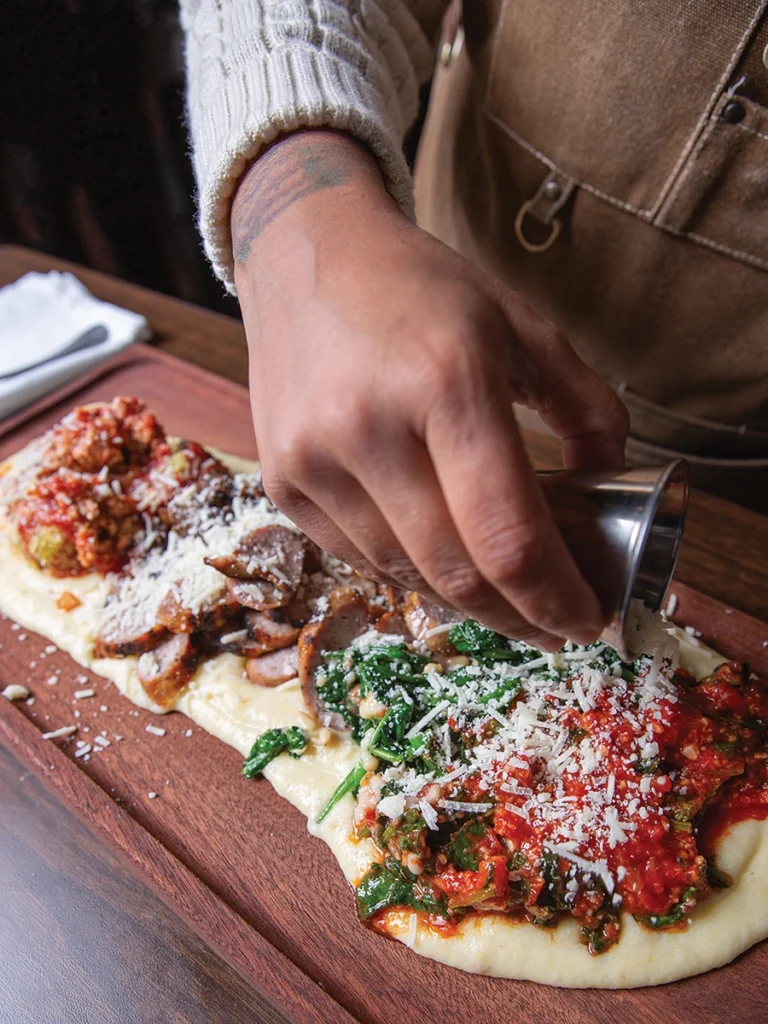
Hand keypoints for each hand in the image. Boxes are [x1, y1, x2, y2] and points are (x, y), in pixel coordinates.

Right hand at [232, 130, 627, 649]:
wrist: (301, 255)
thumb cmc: (419, 288)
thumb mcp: (521, 324)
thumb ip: (584, 405)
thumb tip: (608, 482)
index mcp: (446, 382)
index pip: (508, 534)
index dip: (555, 597)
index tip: (586, 620)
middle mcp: (368, 428)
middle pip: (456, 572)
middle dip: (517, 617)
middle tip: (553, 625)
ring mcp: (313, 461)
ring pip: (405, 575)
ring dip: (464, 601)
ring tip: (504, 597)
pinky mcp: (281, 481)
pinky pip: (359, 558)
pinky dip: (411, 573)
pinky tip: (442, 561)